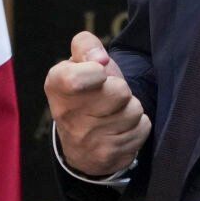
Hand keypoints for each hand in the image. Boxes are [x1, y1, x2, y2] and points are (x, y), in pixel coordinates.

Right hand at [45, 31, 149, 176]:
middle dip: (121, 89)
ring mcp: (87, 138)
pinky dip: (138, 126)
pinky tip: (121, 129)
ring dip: (130, 109)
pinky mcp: (108, 155)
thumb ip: (86, 45)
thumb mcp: (77, 63)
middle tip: (108, 95)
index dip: (98, 70)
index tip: (99, 73)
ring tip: (115, 112)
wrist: (80, 146)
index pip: (82, 76)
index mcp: (56, 85)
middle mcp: (66, 114)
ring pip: (134, 110)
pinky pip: (142, 128)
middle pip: (120, 91)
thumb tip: (101, 59)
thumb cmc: (84, 92)